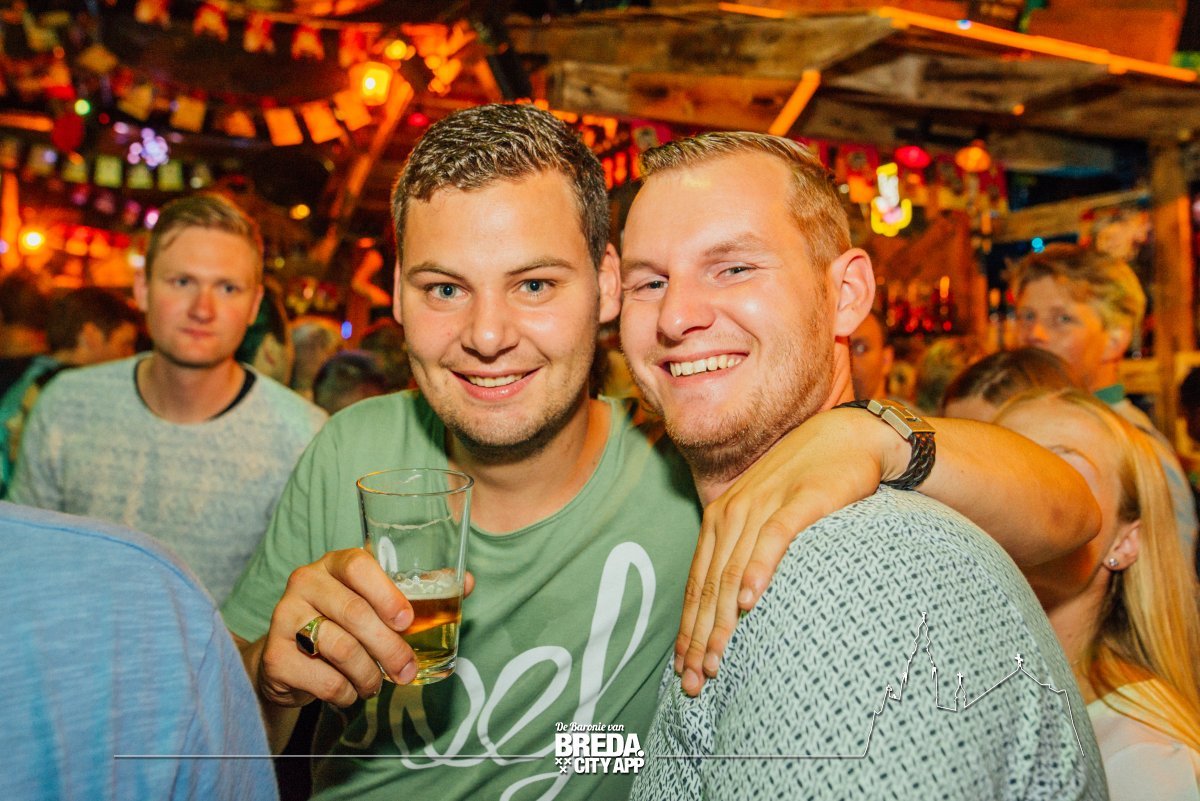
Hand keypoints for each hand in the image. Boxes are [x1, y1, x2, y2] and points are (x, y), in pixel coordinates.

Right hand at [253, 548, 475, 708]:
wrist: (288, 657)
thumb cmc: (344, 623)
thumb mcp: (376, 602)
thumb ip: (419, 591)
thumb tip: (466, 582)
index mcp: (334, 563)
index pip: (358, 565)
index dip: (386, 592)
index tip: (407, 620)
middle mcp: (305, 582)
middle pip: (354, 613)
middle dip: (389, 647)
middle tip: (406, 670)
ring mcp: (283, 617)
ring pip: (340, 649)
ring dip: (368, 675)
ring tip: (375, 684)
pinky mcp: (274, 655)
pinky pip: (322, 678)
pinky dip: (345, 692)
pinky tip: (348, 691)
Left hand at [676, 407, 903, 695]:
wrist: (847, 439)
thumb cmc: (805, 484)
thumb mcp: (767, 517)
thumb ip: (746, 550)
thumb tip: (732, 600)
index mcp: (719, 519)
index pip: (696, 583)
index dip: (688, 629)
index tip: (683, 669)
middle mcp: (732, 513)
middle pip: (708, 585)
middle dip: (699, 637)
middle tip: (694, 681)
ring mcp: (764, 505)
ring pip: (732, 571)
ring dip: (722, 620)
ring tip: (716, 659)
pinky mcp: (799, 501)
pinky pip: (773, 540)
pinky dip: (759, 571)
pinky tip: (751, 602)